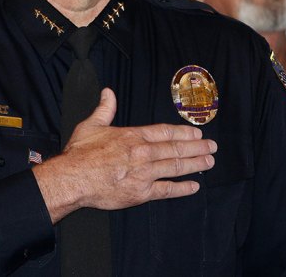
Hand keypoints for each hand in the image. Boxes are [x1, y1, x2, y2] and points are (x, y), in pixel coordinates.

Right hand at [32, 87, 216, 223]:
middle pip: (174, 149)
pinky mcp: (141, 193)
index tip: (197, 133)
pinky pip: (166, 190)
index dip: (183, 133)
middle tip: (212, 147)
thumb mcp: (91, 125)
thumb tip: (108, 91)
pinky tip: (194, 186)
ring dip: (194, 164)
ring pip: (174, 167)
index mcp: (132, 136)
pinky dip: (181, 188)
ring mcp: (143, 174)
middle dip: (196, 147)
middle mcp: (142, 153)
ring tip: (209, 162)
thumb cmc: (81, 152)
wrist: (73, 178)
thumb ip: (105, 108)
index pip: (164, 132)